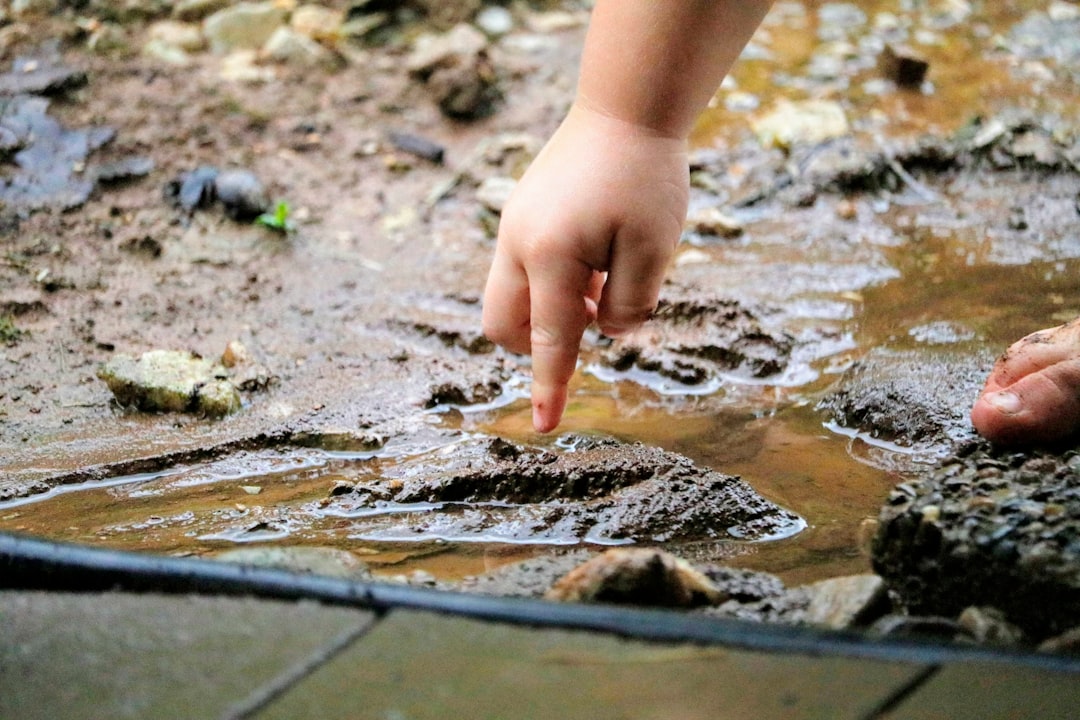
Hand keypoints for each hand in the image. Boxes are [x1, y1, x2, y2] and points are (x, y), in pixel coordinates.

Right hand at [482, 102, 689, 431]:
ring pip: (509, 298)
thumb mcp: (654, 250)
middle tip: (596, 315)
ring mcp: (512, 227)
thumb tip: (604, 330)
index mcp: (550, 257)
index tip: (543, 426)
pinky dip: (551, 283)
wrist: (626, 106)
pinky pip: (521, 268)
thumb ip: (629, 306)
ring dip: (549, 310)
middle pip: (503, 326)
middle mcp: (517, 245)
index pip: (549, 341)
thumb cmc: (646, 176)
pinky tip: (595, 252)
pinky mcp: (519, 215)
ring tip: (603, 275)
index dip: (549, 387)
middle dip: (538, 344)